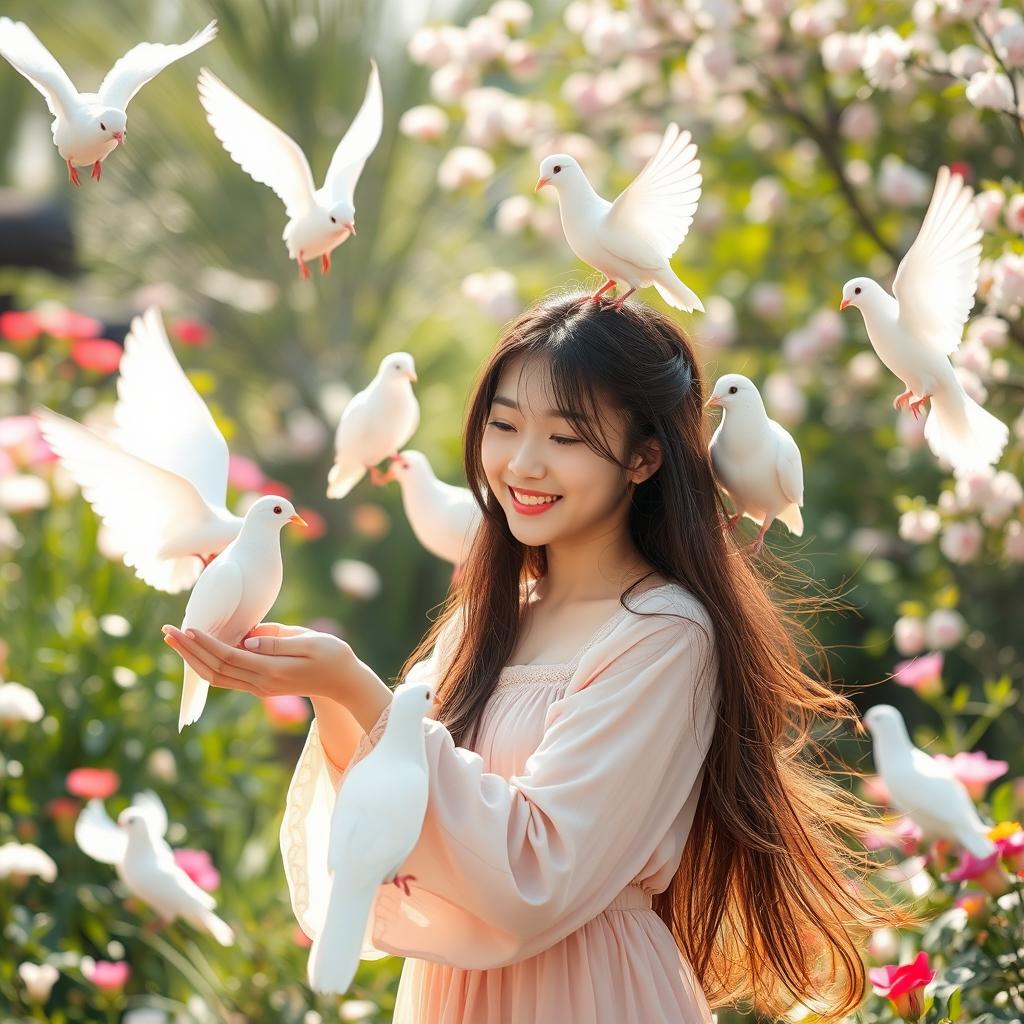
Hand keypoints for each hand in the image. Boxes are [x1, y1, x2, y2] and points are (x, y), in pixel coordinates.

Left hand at [161, 622, 361, 702]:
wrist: (344, 682)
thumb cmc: (332, 655)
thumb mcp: (311, 641)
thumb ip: (280, 640)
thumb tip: (248, 639)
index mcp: (272, 670)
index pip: (229, 656)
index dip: (206, 643)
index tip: (188, 627)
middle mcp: (261, 683)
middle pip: (215, 669)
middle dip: (189, 650)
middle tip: (167, 631)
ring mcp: (259, 687)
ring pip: (216, 676)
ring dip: (193, 659)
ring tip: (174, 641)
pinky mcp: (260, 686)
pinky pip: (226, 677)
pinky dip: (207, 664)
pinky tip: (198, 651)